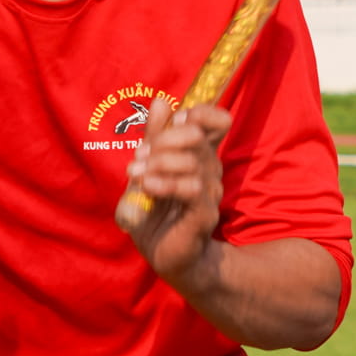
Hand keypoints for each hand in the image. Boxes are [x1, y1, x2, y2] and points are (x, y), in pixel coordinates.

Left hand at [123, 99, 230, 283]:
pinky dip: (167, 183)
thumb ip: (154, 137)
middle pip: (196, 136)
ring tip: (136, 176)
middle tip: (139, 155)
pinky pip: (192, 188)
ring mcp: (209, 192)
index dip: (200, 113)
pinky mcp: (204, 214)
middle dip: (163, 139)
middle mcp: (209, 170)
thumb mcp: (146, 169)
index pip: (218, 122)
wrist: (161, 253)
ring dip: (159, 163)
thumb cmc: (154, 211)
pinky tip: (148, 187)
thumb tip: (161, 102)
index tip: (173, 122)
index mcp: (198, 156)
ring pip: (192, 161)